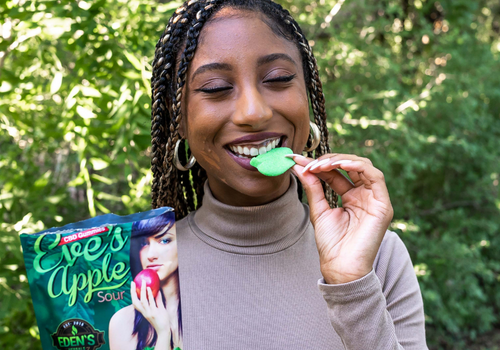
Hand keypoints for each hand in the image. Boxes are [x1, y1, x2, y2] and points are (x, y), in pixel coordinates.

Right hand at [131, 281, 170, 334]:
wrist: (164, 330)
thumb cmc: (161, 319)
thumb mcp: (159, 308)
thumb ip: (157, 300)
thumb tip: (157, 290)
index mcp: (143, 312)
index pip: (135, 302)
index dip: (132, 294)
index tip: (132, 284)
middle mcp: (144, 312)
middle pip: (136, 301)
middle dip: (133, 292)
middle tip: (133, 282)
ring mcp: (149, 313)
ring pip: (143, 301)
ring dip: (143, 291)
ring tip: (144, 282)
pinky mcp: (155, 313)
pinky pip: (152, 302)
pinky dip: (150, 295)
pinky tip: (150, 288)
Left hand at [289, 154, 393, 283]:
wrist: (341, 266)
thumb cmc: (331, 243)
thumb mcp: (319, 209)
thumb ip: (312, 187)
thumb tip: (298, 166)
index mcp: (351, 197)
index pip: (336, 173)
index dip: (319, 165)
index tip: (299, 161)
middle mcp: (364, 196)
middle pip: (350, 166)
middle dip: (328, 161)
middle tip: (309, 163)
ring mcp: (375, 199)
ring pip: (363, 166)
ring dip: (340, 161)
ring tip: (320, 165)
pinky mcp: (383, 204)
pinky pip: (375, 176)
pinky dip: (357, 166)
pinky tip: (339, 165)